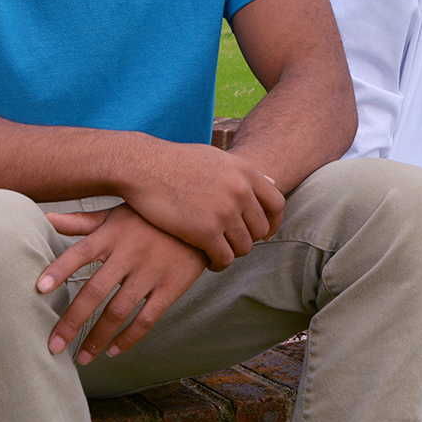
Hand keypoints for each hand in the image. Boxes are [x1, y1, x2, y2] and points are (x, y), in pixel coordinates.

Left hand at [37, 204, 205, 364]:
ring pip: (119, 311)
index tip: (39, 288)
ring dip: (97, 338)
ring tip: (82, 357)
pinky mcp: (171, 287)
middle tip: (53, 345)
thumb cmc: (150, 218)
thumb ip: (83, 222)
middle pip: (95, 291)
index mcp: (113, 234)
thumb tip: (46, 219)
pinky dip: (129, 338)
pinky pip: (147, 318)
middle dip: (72, 321)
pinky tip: (112, 350)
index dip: (60, 268)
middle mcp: (130, 253)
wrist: (203, 220)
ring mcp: (151, 271)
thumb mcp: (118, 214)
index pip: (80, 252)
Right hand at [120, 141, 284, 270]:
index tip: (264, 233)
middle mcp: (241, 191)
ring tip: (219, 253)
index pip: (277, 203)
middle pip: (261, 229)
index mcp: (246, 172)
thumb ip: (243, 173)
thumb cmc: (176, 162)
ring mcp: (224, 211)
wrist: (144, 166)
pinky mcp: (205, 231)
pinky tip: (207, 262)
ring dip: (232, 253)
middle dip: (248, 239)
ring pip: (244, 247)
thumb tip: (272, 181)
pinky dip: (218, 264)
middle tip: (232, 244)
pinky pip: (224, 258)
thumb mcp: (216, 158)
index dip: (274, 222)